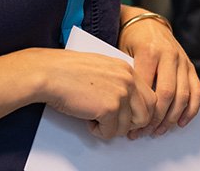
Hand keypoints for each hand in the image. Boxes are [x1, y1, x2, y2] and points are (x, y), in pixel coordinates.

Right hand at [41, 50, 155, 139]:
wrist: (50, 73)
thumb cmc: (67, 70)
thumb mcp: (101, 67)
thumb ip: (117, 81)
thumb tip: (127, 105)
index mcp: (126, 69)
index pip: (149, 97)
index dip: (141, 113)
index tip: (132, 121)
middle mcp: (127, 79)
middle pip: (146, 113)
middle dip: (132, 125)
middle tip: (117, 126)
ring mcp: (120, 93)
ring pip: (128, 126)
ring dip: (112, 128)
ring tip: (96, 119)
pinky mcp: (109, 108)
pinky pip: (111, 132)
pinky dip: (98, 131)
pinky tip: (88, 120)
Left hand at [119, 15, 199, 136]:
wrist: (146, 23)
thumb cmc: (129, 41)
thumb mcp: (122, 54)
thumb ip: (128, 78)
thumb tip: (126, 111)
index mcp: (149, 52)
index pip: (149, 90)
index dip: (141, 112)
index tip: (132, 127)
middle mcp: (169, 55)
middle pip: (168, 95)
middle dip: (157, 119)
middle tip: (146, 132)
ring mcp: (182, 60)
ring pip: (183, 95)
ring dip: (172, 118)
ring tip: (160, 131)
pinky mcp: (190, 65)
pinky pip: (197, 90)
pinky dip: (191, 109)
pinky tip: (181, 122)